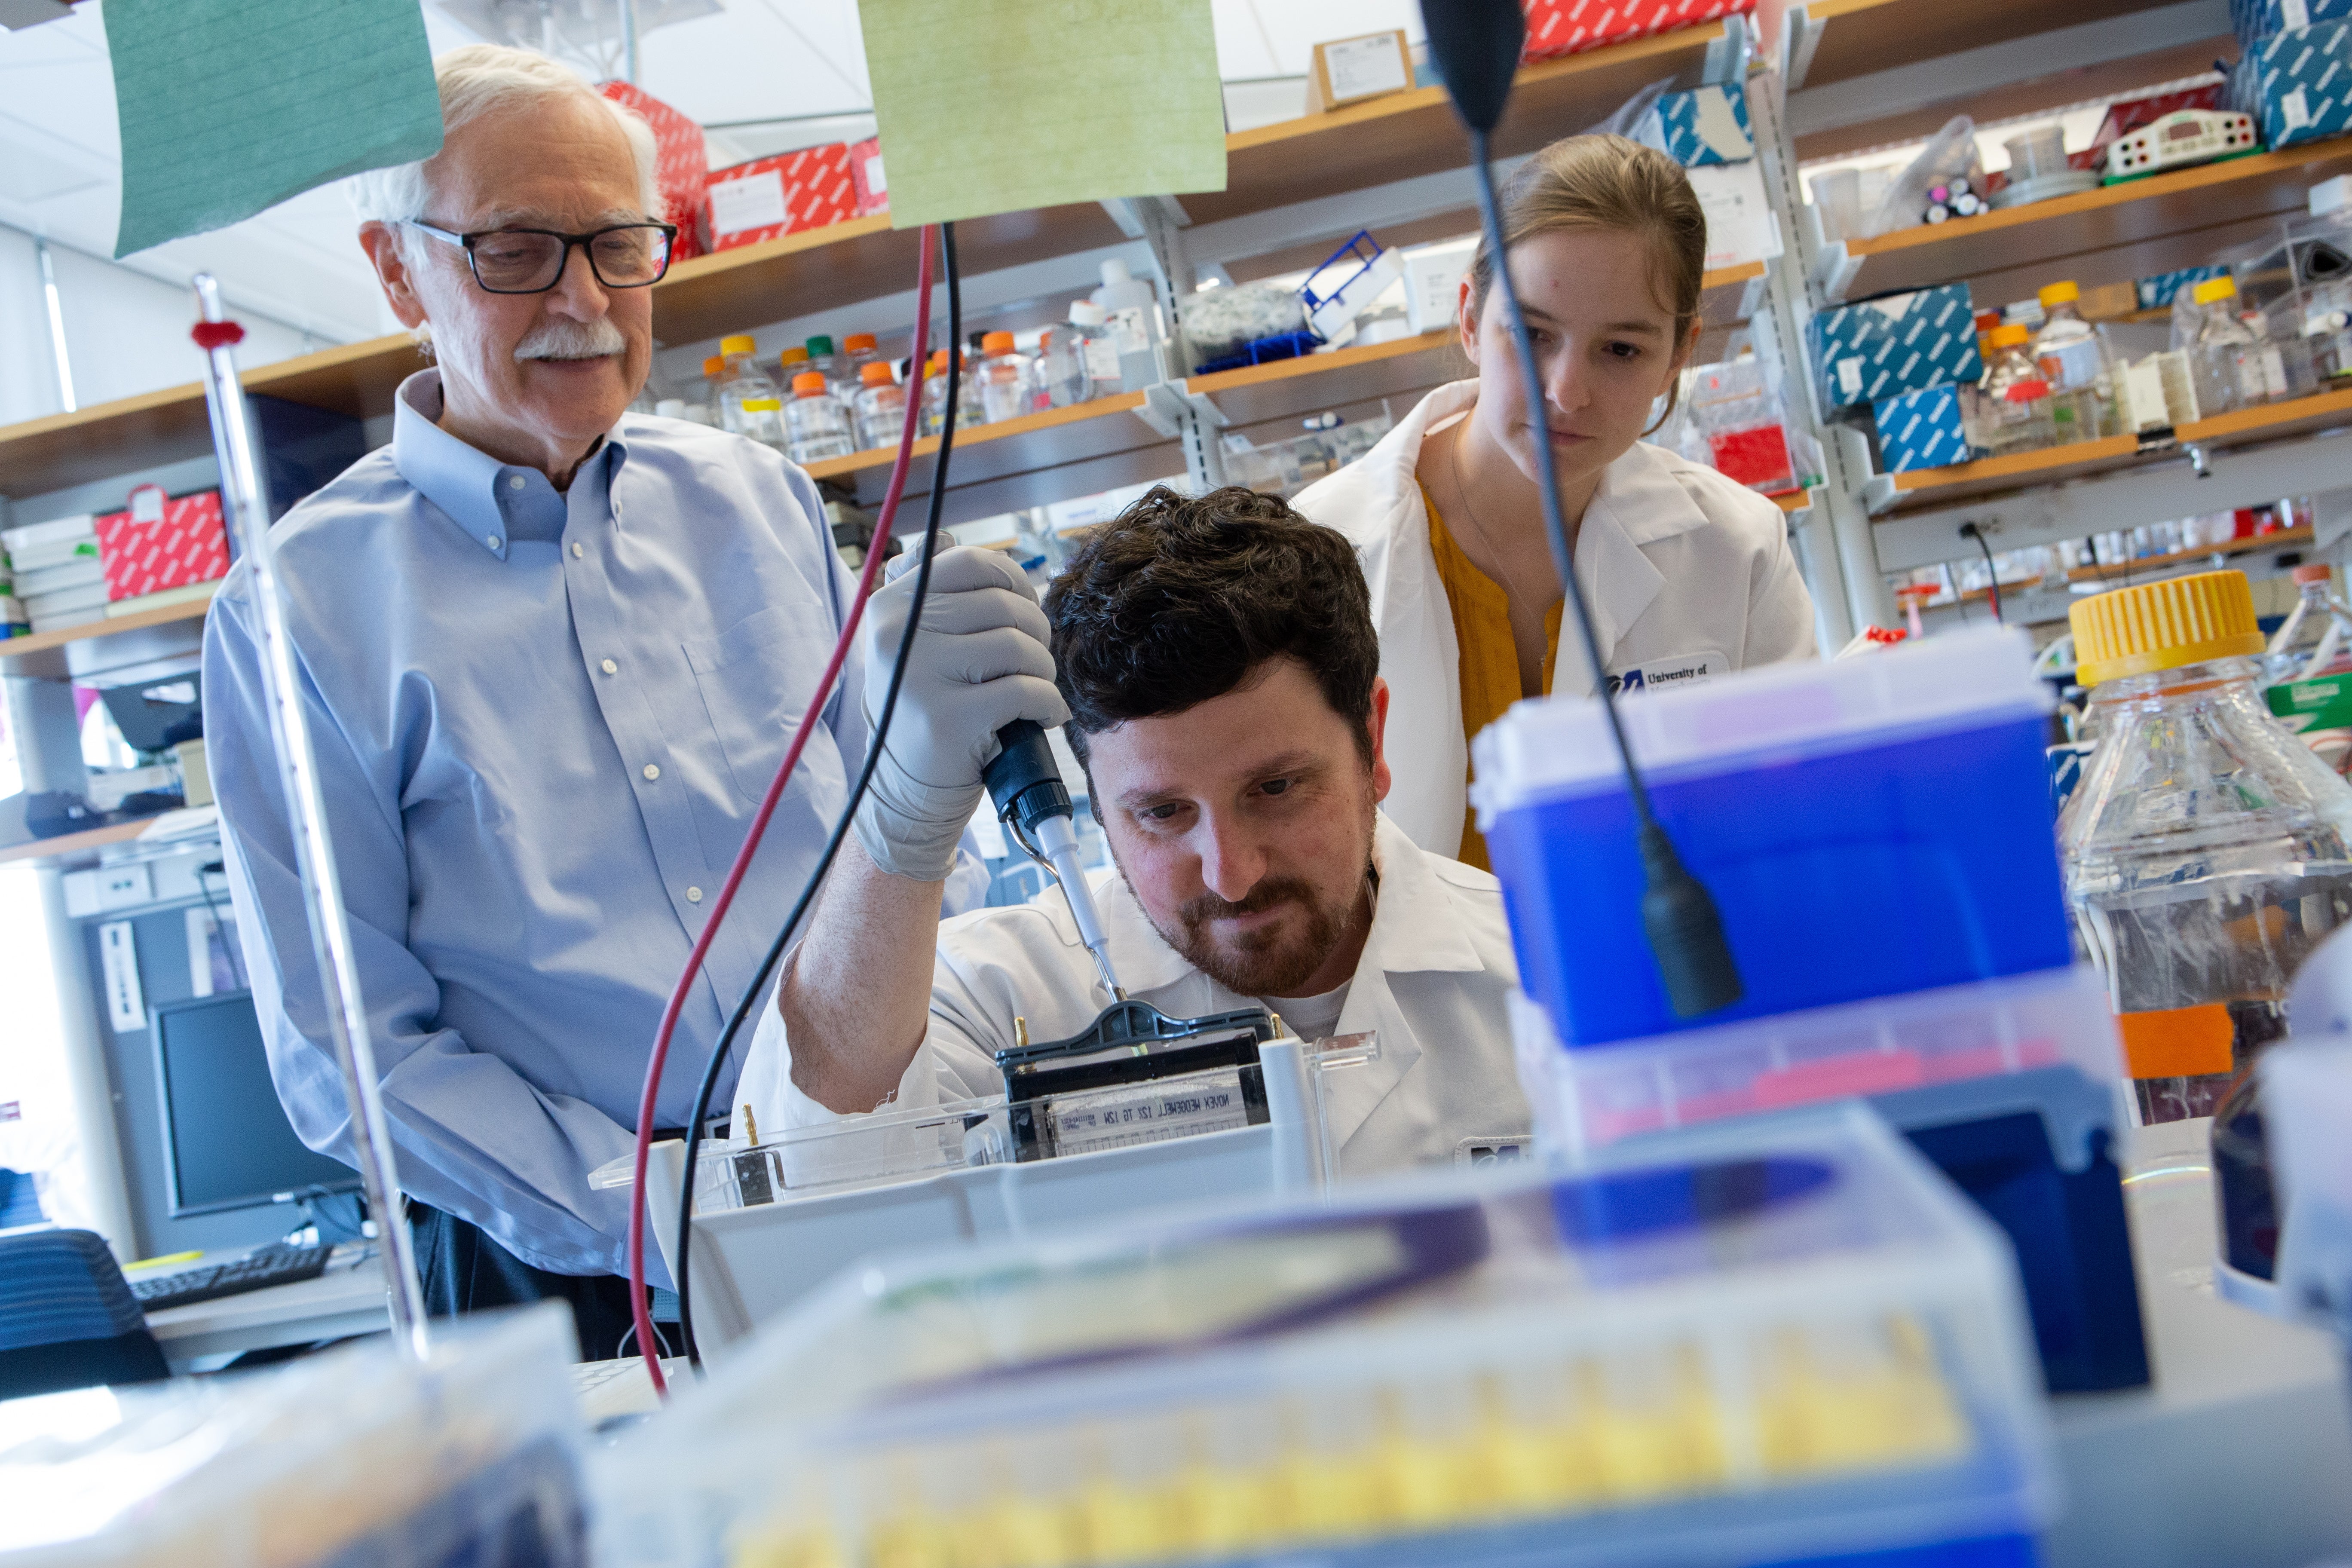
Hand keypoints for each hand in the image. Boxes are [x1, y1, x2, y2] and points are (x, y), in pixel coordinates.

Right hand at [853, 544, 1068, 880]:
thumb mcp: (907, 644)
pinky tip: (1043, 715)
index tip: (1026, 608)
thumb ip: (924, 592)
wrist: (903, 792)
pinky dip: (1048, 703)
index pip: (971, 564)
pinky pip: (1026, 691)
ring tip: (1036, 688)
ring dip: (1043, 669)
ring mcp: (920, 676)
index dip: (1014, 581)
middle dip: (1036, 633)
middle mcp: (898, 635)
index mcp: (890, 607)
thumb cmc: (921, 711)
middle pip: (1003, 606)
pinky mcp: (948, 719)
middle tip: (1035, 660)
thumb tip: (943, 538)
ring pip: (1019, 647)